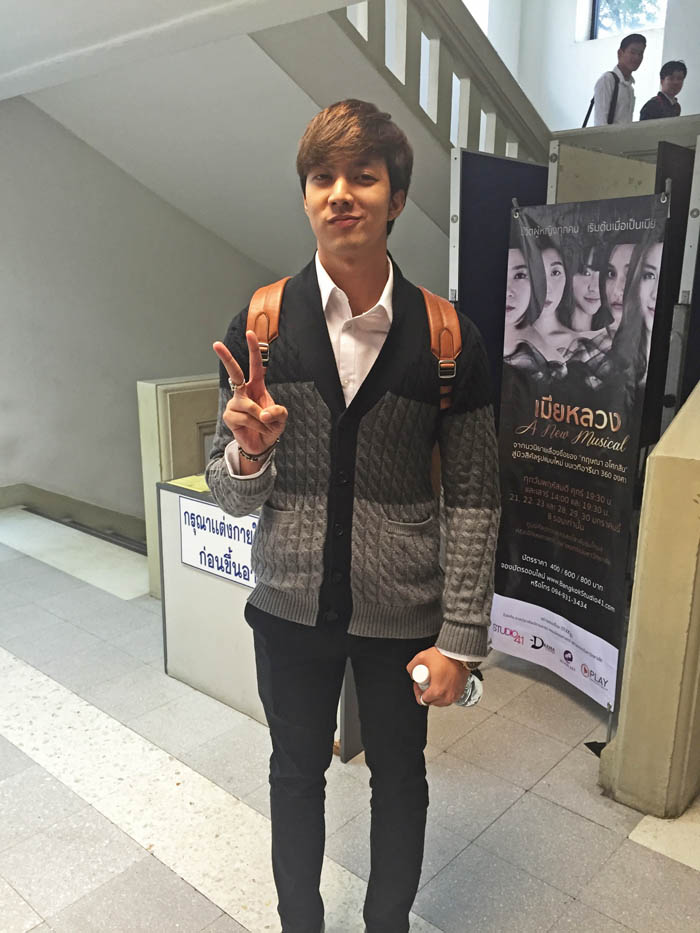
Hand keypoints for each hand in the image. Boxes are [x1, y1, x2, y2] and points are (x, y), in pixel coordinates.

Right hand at [213, 331, 287, 464]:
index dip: (254, 349)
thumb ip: (278, 412)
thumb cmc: (270, 427)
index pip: (255, 365)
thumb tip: (263, 413)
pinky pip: (244, 418)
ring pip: (249, 406)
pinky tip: (256, 429)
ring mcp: (235, 403)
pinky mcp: (229, 416)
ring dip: (261, 419)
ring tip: (265, 425)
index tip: (250, 334)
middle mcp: (243, 392)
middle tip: (216, 344)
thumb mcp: (281, 418)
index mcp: (257, 386)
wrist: (261, 444)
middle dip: (226, 358)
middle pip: (234, 373)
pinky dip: (255, 425)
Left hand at [407, 647, 468, 706]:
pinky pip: (450, 697)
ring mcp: (455, 695)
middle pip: (432, 702)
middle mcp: (447, 696)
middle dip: (427, 694)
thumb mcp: (422, 657)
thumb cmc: (445, 656)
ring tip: (434, 683)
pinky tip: (443, 683)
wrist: (460, 653)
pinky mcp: (460, 691)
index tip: (418, 684)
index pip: (423, 700)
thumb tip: (411, 673)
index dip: (417, 692)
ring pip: (441, 701)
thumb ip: (411, 666)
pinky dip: (445, 693)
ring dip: (436, 695)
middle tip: (425, 683)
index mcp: (437, 691)